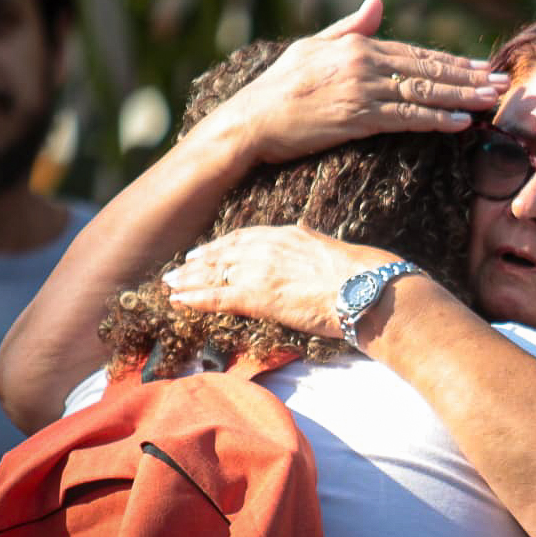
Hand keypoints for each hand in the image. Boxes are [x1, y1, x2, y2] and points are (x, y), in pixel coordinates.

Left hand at [162, 225, 400, 339]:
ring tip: (169, 287)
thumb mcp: (330, 249)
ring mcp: (261, 270)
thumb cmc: (360, 274)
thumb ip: (311, 248)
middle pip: (222, 254)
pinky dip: (195, 299)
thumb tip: (309, 248)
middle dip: (197, 264)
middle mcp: (268, 247)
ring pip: (213, 274)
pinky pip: (217, 297)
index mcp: (287, 234)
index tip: (203, 253)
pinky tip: (179, 302)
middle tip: (176, 271)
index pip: (243, 238)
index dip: (219, 247)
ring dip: (189, 281)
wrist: (365, 289)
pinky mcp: (258, 296)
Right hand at [198, 0, 507, 165]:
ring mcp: (361, 90)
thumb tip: (376, 2)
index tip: (480, 66)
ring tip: (491, 101)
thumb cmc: (277, 88)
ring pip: (423, 92)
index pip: (414, 53)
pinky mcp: (357, 117)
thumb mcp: (311, 47)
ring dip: (461, 98)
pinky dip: (435, 119)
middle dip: (468, 77)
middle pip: (427, 69)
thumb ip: (349, 27)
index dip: (451, 61)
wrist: (249, 121)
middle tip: (501, 82)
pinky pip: (406, 117)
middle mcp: (363, 63)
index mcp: (355, 46)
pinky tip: (460, 123)